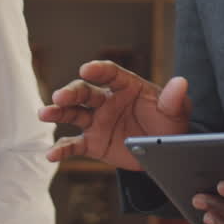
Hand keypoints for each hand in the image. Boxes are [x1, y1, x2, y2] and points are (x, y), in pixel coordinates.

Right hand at [38, 60, 190, 169]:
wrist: (163, 151)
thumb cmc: (169, 124)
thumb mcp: (176, 112)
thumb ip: (175, 99)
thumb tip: (180, 82)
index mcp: (126, 86)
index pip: (110, 74)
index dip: (98, 70)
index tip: (87, 68)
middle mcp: (107, 101)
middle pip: (85, 92)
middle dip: (71, 93)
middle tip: (59, 97)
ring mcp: (97, 121)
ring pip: (73, 114)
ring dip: (58, 113)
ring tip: (44, 114)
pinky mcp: (93, 142)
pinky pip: (74, 145)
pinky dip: (61, 150)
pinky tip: (50, 154)